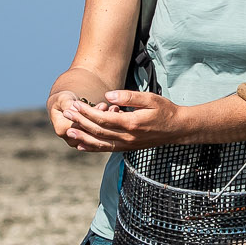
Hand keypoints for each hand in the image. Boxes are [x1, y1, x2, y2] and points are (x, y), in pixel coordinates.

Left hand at [55, 88, 177, 153]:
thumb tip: (108, 95)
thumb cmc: (165, 110)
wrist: (178, 129)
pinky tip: (82, 145)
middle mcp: (128, 137)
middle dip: (81, 122)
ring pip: (100, 144)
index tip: (75, 105)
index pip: (103, 119)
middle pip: (98, 131)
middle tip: (66, 114)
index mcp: (132, 123)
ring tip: (69, 132)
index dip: (87, 112)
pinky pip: (107, 149)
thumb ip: (129, 97)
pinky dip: (93, 148)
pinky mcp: (128, 148)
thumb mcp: (150, 98)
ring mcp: (128, 145)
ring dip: (83, 137)